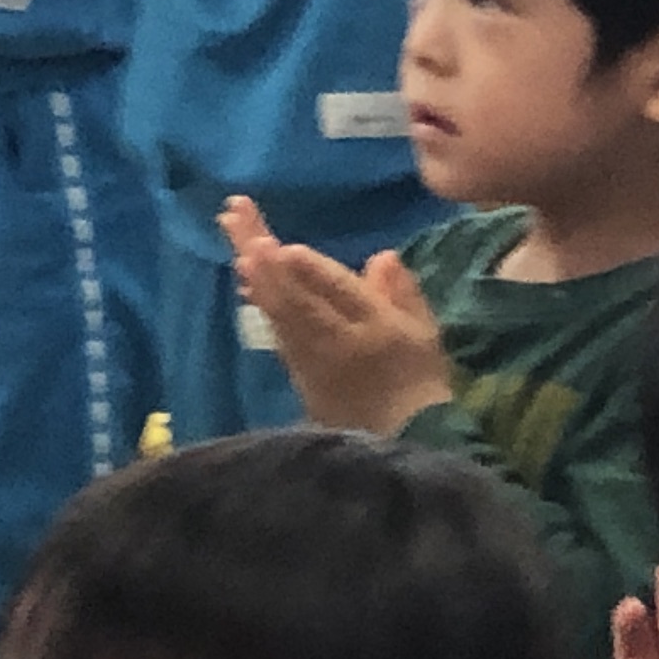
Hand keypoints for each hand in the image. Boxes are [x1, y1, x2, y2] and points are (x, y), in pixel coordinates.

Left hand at [221, 196, 453, 435]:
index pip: (341, 297)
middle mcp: (337, 341)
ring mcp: (311, 359)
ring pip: (279, 312)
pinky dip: (260, 300)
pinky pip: (277, 330)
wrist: (403, 440)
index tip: (286, 248)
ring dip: (255, 273)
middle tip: (236, 218)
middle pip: (297, 297)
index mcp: (376, 328)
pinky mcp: (298, 372)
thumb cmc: (420, 381)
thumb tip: (382, 257)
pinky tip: (245, 276)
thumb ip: (403, 293)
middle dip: (266, 259)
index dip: (313, 272)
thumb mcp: (425, 334)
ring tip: (233, 233)